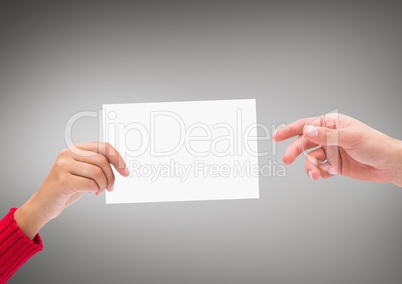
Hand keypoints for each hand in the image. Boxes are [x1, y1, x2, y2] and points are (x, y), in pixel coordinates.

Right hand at [14, 142, 128, 238]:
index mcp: (75, 149)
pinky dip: (95, 190)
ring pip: (97, 172)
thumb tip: (120, 164)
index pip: (103, 146)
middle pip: (102, 160)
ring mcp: (63, 166)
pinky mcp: (62, 180)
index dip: (118, 159)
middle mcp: (67, 153)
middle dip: (111, 176)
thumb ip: (97, 164)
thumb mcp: (84, 172)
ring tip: (99, 190)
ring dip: (103, 185)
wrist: (44, 204)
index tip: (125, 172)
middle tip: (111, 187)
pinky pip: (90, 184)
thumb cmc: (67, 188)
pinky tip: (92, 192)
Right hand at [273, 113, 401, 185]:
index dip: (289, 130)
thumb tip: (306, 132)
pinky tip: (332, 172)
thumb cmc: (374, 145)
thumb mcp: (349, 138)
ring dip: (311, 167)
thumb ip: (326, 136)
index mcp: (332, 124)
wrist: (389, 165)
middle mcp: (329, 137)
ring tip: (316, 174)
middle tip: (286, 159)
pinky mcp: (334, 165)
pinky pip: (320, 169)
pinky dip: (322, 172)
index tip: (276, 136)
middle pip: (304, 143)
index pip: (306, 125)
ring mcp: (331, 151)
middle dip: (295, 151)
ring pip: (311, 158)